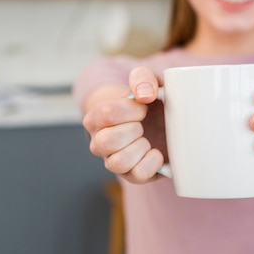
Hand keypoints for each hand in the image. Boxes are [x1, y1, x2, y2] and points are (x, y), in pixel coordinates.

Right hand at [82, 66, 164, 183]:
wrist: (157, 120)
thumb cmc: (147, 101)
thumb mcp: (146, 81)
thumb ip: (143, 78)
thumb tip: (145, 95)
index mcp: (96, 117)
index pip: (107, 112)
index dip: (131, 109)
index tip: (144, 107)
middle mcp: (98, 142)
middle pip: (107, 141)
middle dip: (133, 130)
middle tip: (142, 124)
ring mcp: (112, 161)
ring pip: (118, 163)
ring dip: (140, 148)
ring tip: (146, 140)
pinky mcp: (131, 176)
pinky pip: (137, 175)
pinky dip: (152, 163)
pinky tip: (155, 153)